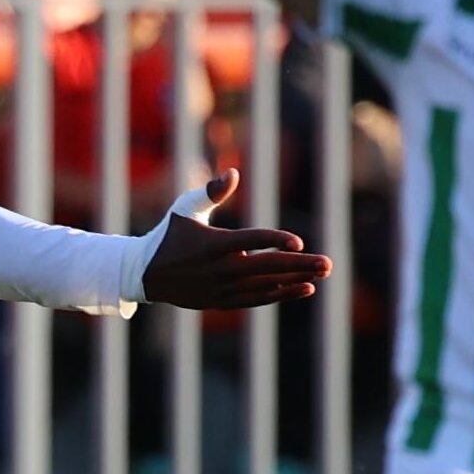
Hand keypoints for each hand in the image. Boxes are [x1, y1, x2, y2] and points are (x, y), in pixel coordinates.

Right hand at [138, 171, 331, 310]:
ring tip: (321, 275)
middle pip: (269, 267)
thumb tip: (233, 172)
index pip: (252, 241)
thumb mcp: (185, 208)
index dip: (276, 241)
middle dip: (301, 265)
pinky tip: (303, 288)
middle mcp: (221, 269)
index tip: (298, 242)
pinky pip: (259, 299)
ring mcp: (223, 288)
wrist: (145, 275)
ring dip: (297, 280)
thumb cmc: (169, 236)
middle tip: (328, 264)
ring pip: (268, 286)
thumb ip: (211, 191)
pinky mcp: (223, 301)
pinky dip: (282, 294)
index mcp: (213, 244)